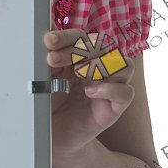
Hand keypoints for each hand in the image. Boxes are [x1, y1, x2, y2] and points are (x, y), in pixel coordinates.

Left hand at [43, 28, 134, 156]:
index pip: (81, 38)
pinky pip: (126, 93)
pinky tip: (89, 92)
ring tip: (75, 72)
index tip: (49, 40)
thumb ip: (46, 57)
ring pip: (124, 64)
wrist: (51, 138)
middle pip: (103, 46)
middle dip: (77, 48)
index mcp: (79, 59)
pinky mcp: (114, 108)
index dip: (67, 36)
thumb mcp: (42, 80)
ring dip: (100, 64)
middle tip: (53, 59)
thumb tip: (45, 28)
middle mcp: (98, 70)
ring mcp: (109, 88)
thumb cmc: (48, 107)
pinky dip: (110, 89)